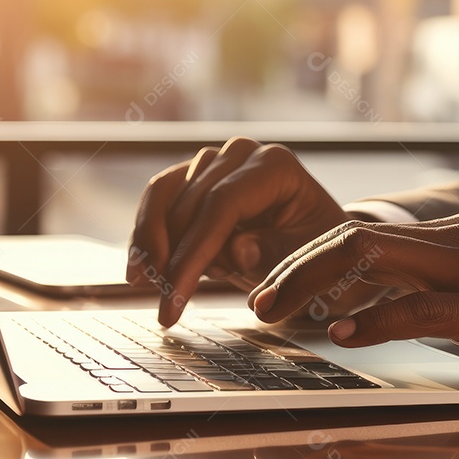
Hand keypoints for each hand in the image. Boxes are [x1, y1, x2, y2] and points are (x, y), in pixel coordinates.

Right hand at [127, 137, 361, 325]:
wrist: (317, 238)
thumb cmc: (320, 251)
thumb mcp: (310, 260)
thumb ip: (276, 253)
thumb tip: (237, 250)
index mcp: (276, 166)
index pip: (221, 206)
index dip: (193, 254)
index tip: (174, 296)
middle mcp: (242, 153)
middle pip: (189, 203)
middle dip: (171, 258)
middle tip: (166, 304)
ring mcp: (216, 160)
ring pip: (164, 196)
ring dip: (151, 245)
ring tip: (148, 288)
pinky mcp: (195, 174)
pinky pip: (159, 199)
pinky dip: (146, 234)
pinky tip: (138, 272)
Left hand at [249, 212, 458, 395]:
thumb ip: (433, 295)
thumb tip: (369, 313)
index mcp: (458, 236)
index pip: (367, 231)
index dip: (312, 254)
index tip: (276, 281)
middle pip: (357, 235)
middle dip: (296, 264)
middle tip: (257, 297)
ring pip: (374, 257)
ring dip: (314, 283)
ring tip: (276, 310)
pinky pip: (419, 307)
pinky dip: (375, 319)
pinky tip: (346, 335)